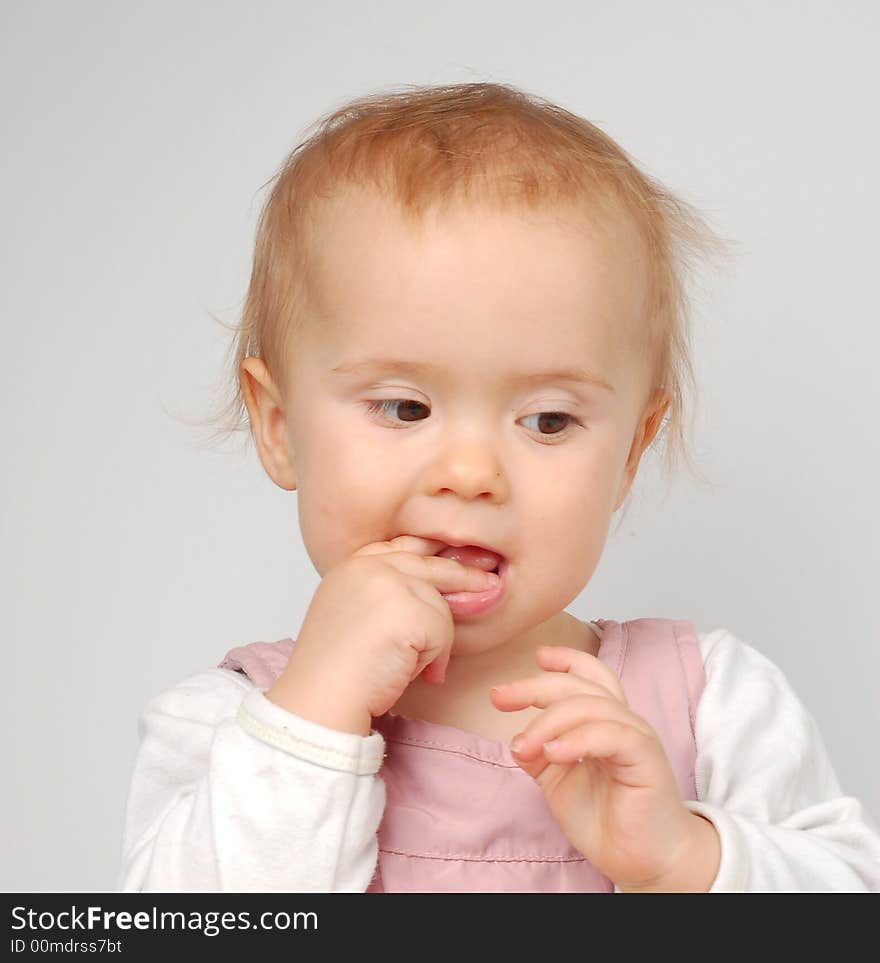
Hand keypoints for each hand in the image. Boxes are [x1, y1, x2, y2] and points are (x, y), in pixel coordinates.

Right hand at [265, 536, 496, 735]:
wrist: (321, 699)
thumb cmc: (336, 671)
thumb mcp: (353, 616)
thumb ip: (386, 595)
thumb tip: (437, 594)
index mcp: (351, 565)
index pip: (402, 547)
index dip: (433, 553)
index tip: (459, 556)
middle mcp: (369, 566)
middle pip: (431, 565)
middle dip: (465, 575)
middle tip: (489, 582)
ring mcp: (388, 584)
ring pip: (439, 606)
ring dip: (432, 643)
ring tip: (405, 666)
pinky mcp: (408, 610)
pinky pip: (443, 633)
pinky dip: (433, 660)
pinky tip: (408, 673)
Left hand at [491, 645, 719, 891]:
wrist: (642, 860)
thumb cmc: (605, 817)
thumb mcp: (558, 781)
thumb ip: (538, 754)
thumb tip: (515, 738)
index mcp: (604, 721)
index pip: (589, 675)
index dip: (565, 660)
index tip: (536, 657)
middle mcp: (622, 721)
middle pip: (580, 685)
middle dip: (535, 686)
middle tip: (499, 698)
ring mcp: (636, 736)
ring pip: (591, 706)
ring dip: (548, 721)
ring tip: (524, 746)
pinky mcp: (645, 758)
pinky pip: (611, 734)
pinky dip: (578, 738)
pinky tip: (554, 753)